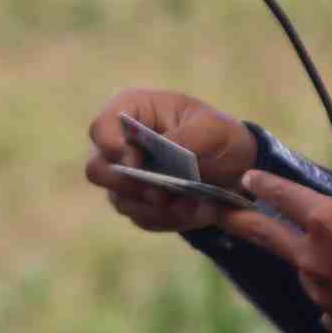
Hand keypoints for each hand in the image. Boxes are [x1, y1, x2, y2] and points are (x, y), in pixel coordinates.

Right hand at [83, 88, 257, 233]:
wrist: (234, 166)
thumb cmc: (217, 134)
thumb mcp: (214, 128)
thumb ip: (190, 136)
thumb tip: (168, 153)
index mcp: (132, 113)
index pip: (101, 128)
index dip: (109, 146)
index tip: (134, 162)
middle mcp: (121, 147)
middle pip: (97, 171)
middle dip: (127, 185)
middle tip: (159, 193)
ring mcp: (127, 178)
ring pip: (121, 201)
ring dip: (158, 208)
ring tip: (196, 205)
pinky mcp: (139, 204)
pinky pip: (143, 219)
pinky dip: (171, 219)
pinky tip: (199, 212)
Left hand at [222, 148, 331, 332]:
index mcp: (326, 221)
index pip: (284, 195)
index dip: (264, 184)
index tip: (247, 178)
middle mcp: (314, 257)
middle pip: (268, 236)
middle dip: (241, 222)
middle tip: (220, 216)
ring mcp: (322, 293)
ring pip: (306, 272)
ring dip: (312, 263)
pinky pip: (329, 307)